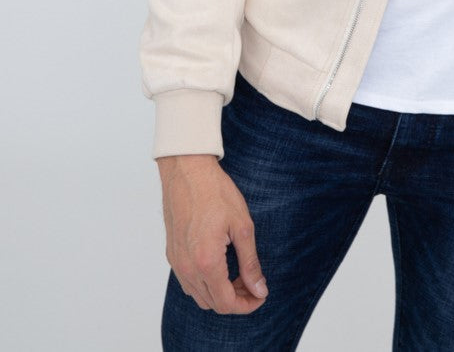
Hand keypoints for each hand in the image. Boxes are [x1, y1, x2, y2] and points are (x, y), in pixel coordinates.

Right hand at [158, 154, 268, 313]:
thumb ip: (250, 263)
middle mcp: (187, 268)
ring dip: (219, 293)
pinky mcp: (171, 253)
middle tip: (252, 281)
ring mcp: (176, 262)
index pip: (226, 304)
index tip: (261, 295)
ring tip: (238, 273)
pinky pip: (187, 282)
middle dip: (236, 299)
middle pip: (212, 304)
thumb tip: (259, 289)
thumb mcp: (242, 226)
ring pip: (198, 296)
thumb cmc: (215, 192)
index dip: (247, 305)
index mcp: (206, 262)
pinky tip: (220, 265)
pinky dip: (205, 283)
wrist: (186, 170)